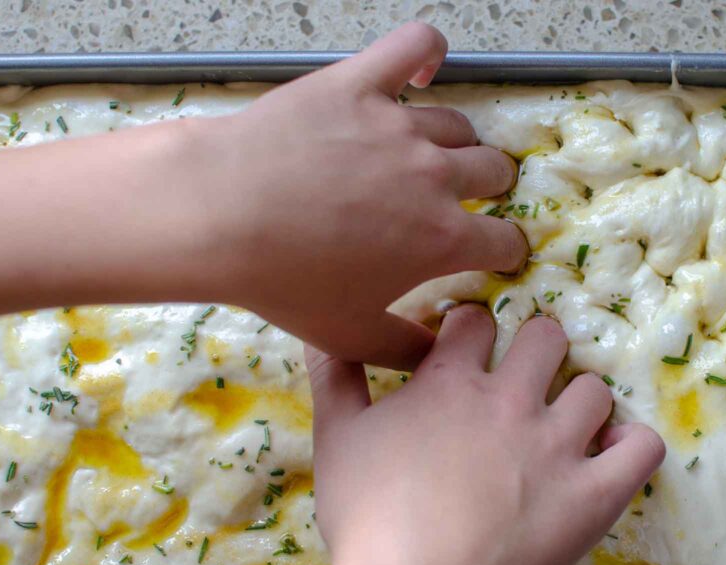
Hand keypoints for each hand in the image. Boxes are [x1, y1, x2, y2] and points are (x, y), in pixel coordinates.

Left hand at [204, 22, 525, 368]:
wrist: (219, 215)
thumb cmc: (284, 282)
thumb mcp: (348, 335)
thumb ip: (406, 348)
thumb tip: (439, 355)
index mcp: (441, 238)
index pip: (505, 240)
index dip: (506, 251)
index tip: (496, 253)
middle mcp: (434, 176)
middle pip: (493, 171)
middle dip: (489, 190)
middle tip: (461, 199)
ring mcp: (399, 124)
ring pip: (457, 125)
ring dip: (456, 144)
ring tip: (431, 154)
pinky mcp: (360, 84)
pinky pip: (413, 47)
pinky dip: (427, 52)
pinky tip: (423, 69)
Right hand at [309, 305, 665, 564]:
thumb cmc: (370, 522)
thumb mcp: (336, 441)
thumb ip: (334, 379)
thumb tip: (320, 331)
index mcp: (450, 384)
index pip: (475, 320)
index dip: (470, 328)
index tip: (465, 347)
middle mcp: (511, 401)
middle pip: (546, 336)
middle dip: (537, 347)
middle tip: (523, 381)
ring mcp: (559, 445)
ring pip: (595, 390)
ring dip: (581, 402)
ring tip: (564, 429)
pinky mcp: (596, 492)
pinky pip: (641, 448)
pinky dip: (632, 445)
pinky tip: (611, 456)